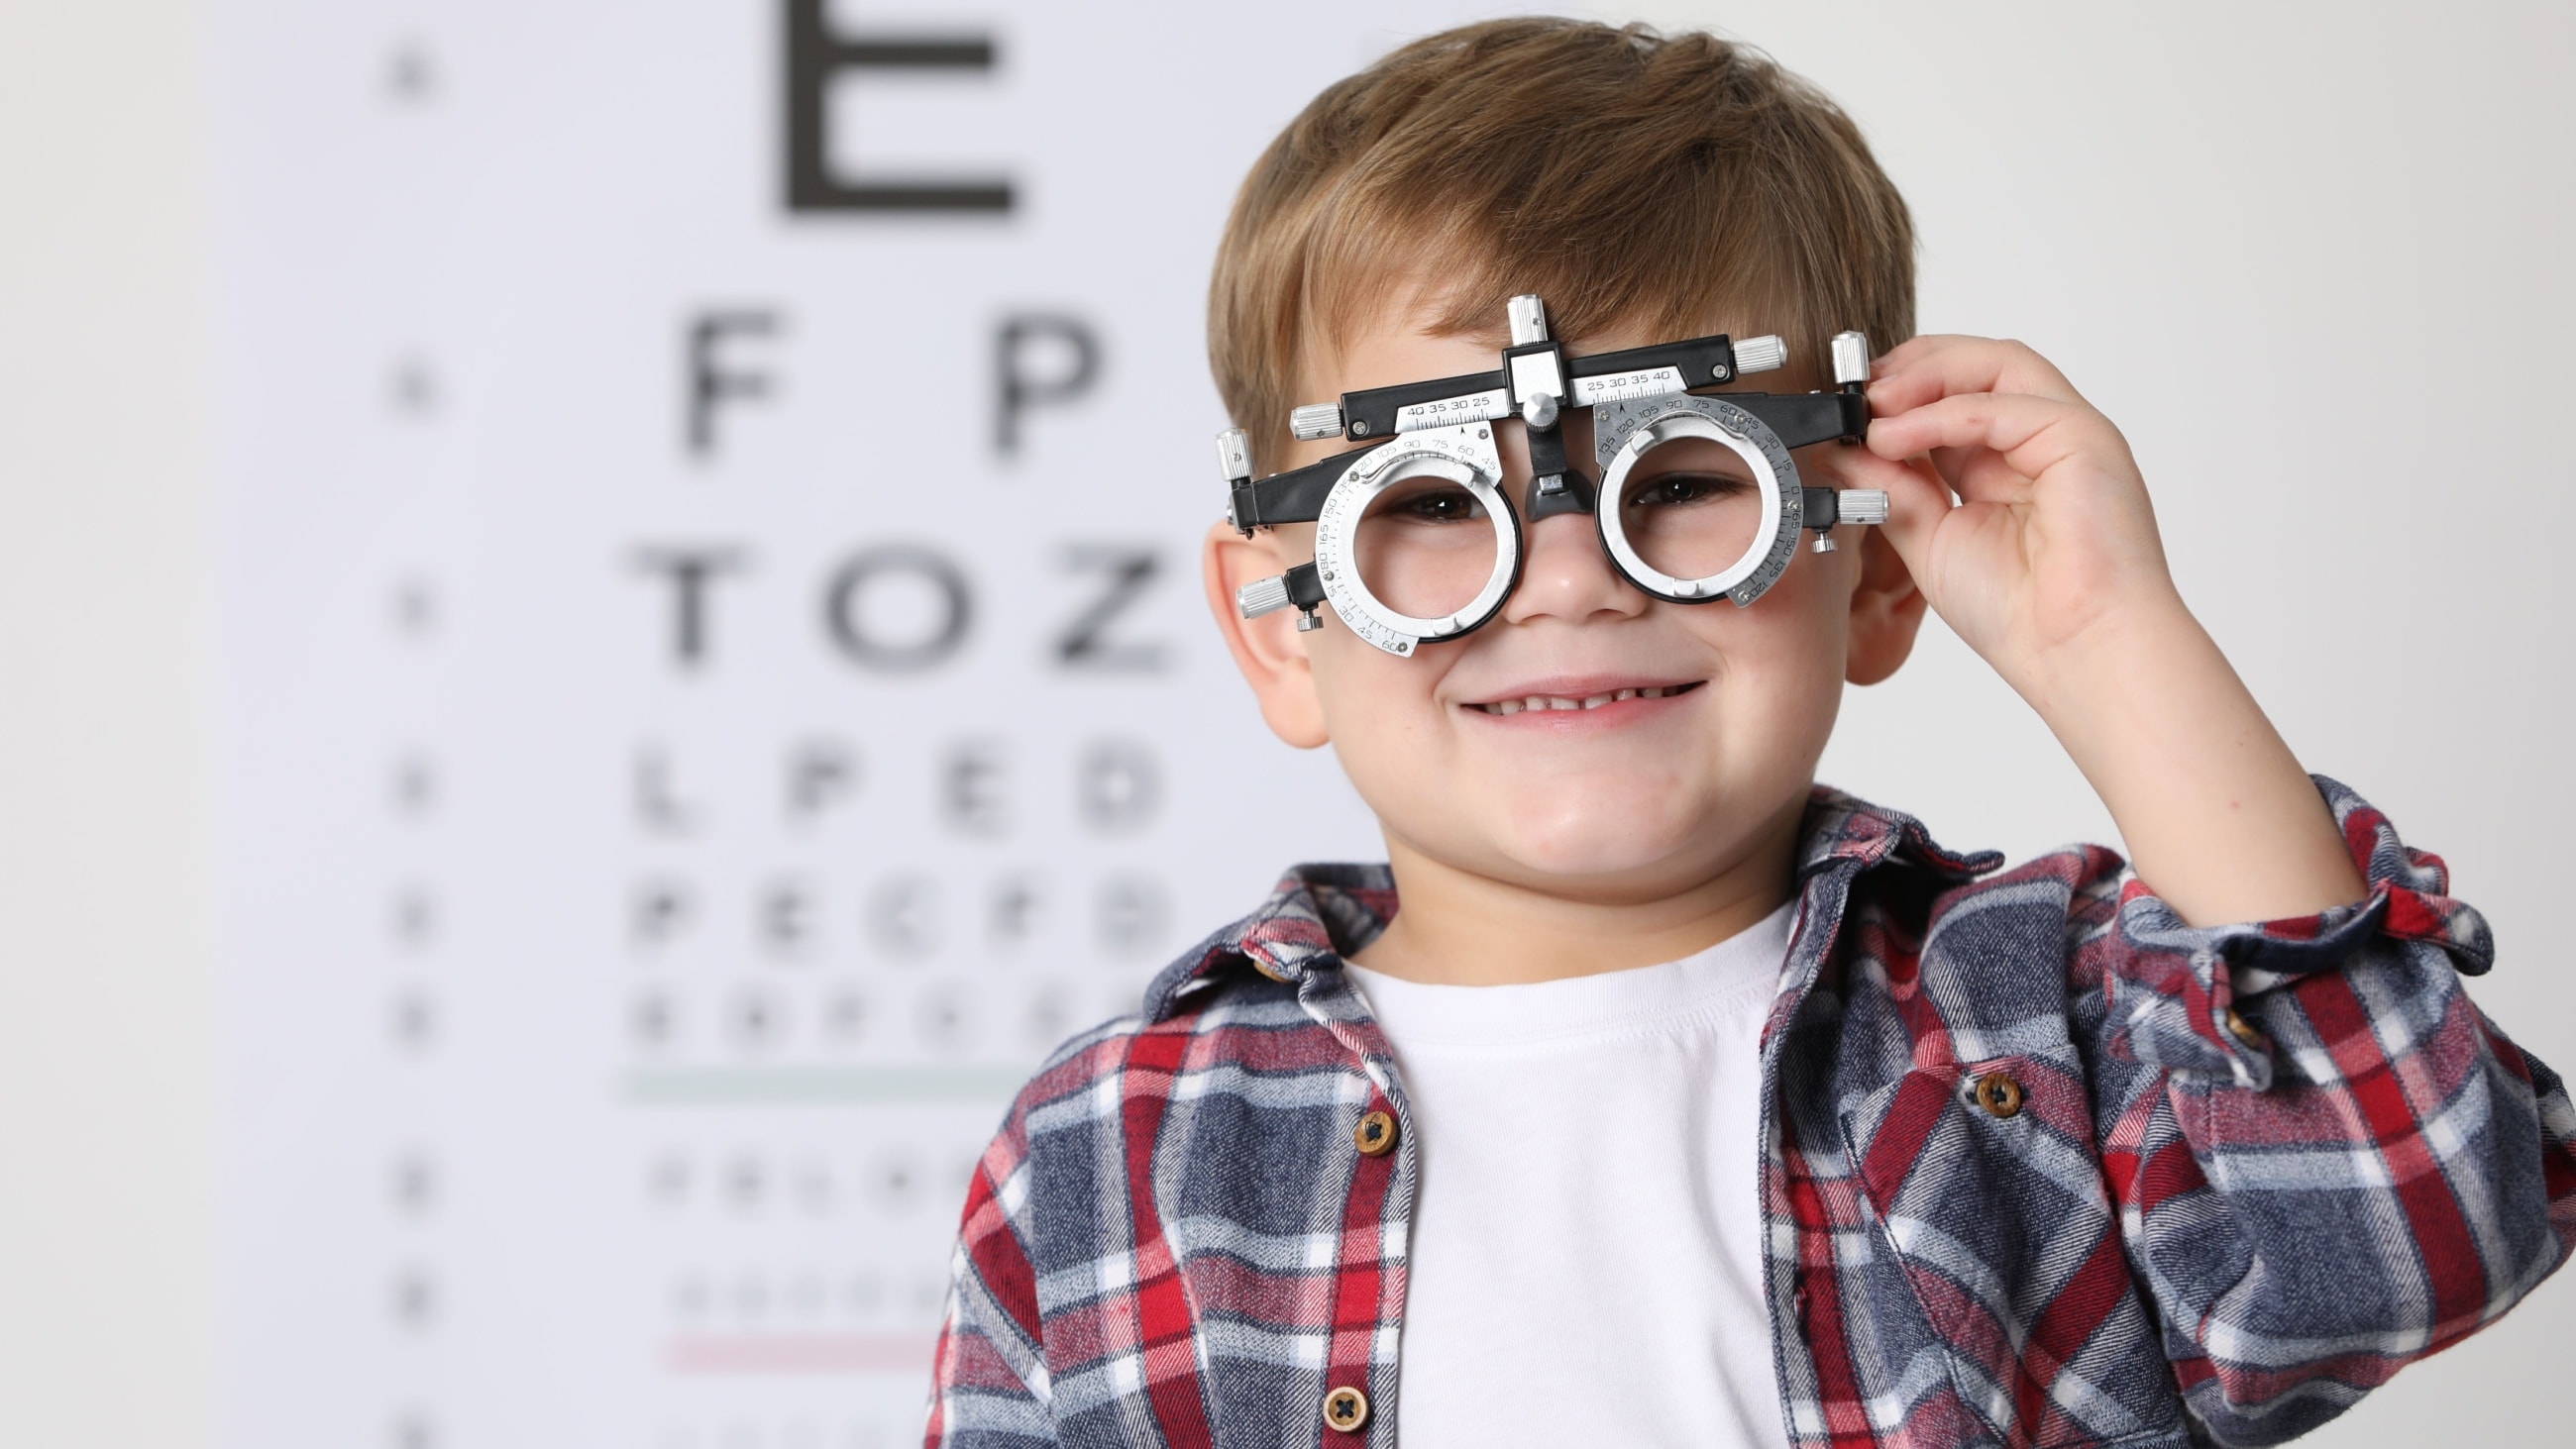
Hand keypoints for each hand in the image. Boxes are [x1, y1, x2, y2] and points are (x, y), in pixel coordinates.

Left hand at [1838, 334, 2363, 924]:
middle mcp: (2042, 442)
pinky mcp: (2083, 438)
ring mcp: (2068, 434)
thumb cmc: (2021, 615)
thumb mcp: (1929, 540)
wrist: (2074, 651)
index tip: (1847, 406)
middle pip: (1982, 367)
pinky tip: (1895, 435)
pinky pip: (2004, 403)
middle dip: (1913, 368)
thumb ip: (1894, 490)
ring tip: (1872, 403)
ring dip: (1927, 374)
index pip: (1955, 401)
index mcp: (2007, 466)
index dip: (1901, 394)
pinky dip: (1941, 411)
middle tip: (1855, 389)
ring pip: (2000, 365)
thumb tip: (1847, 450)